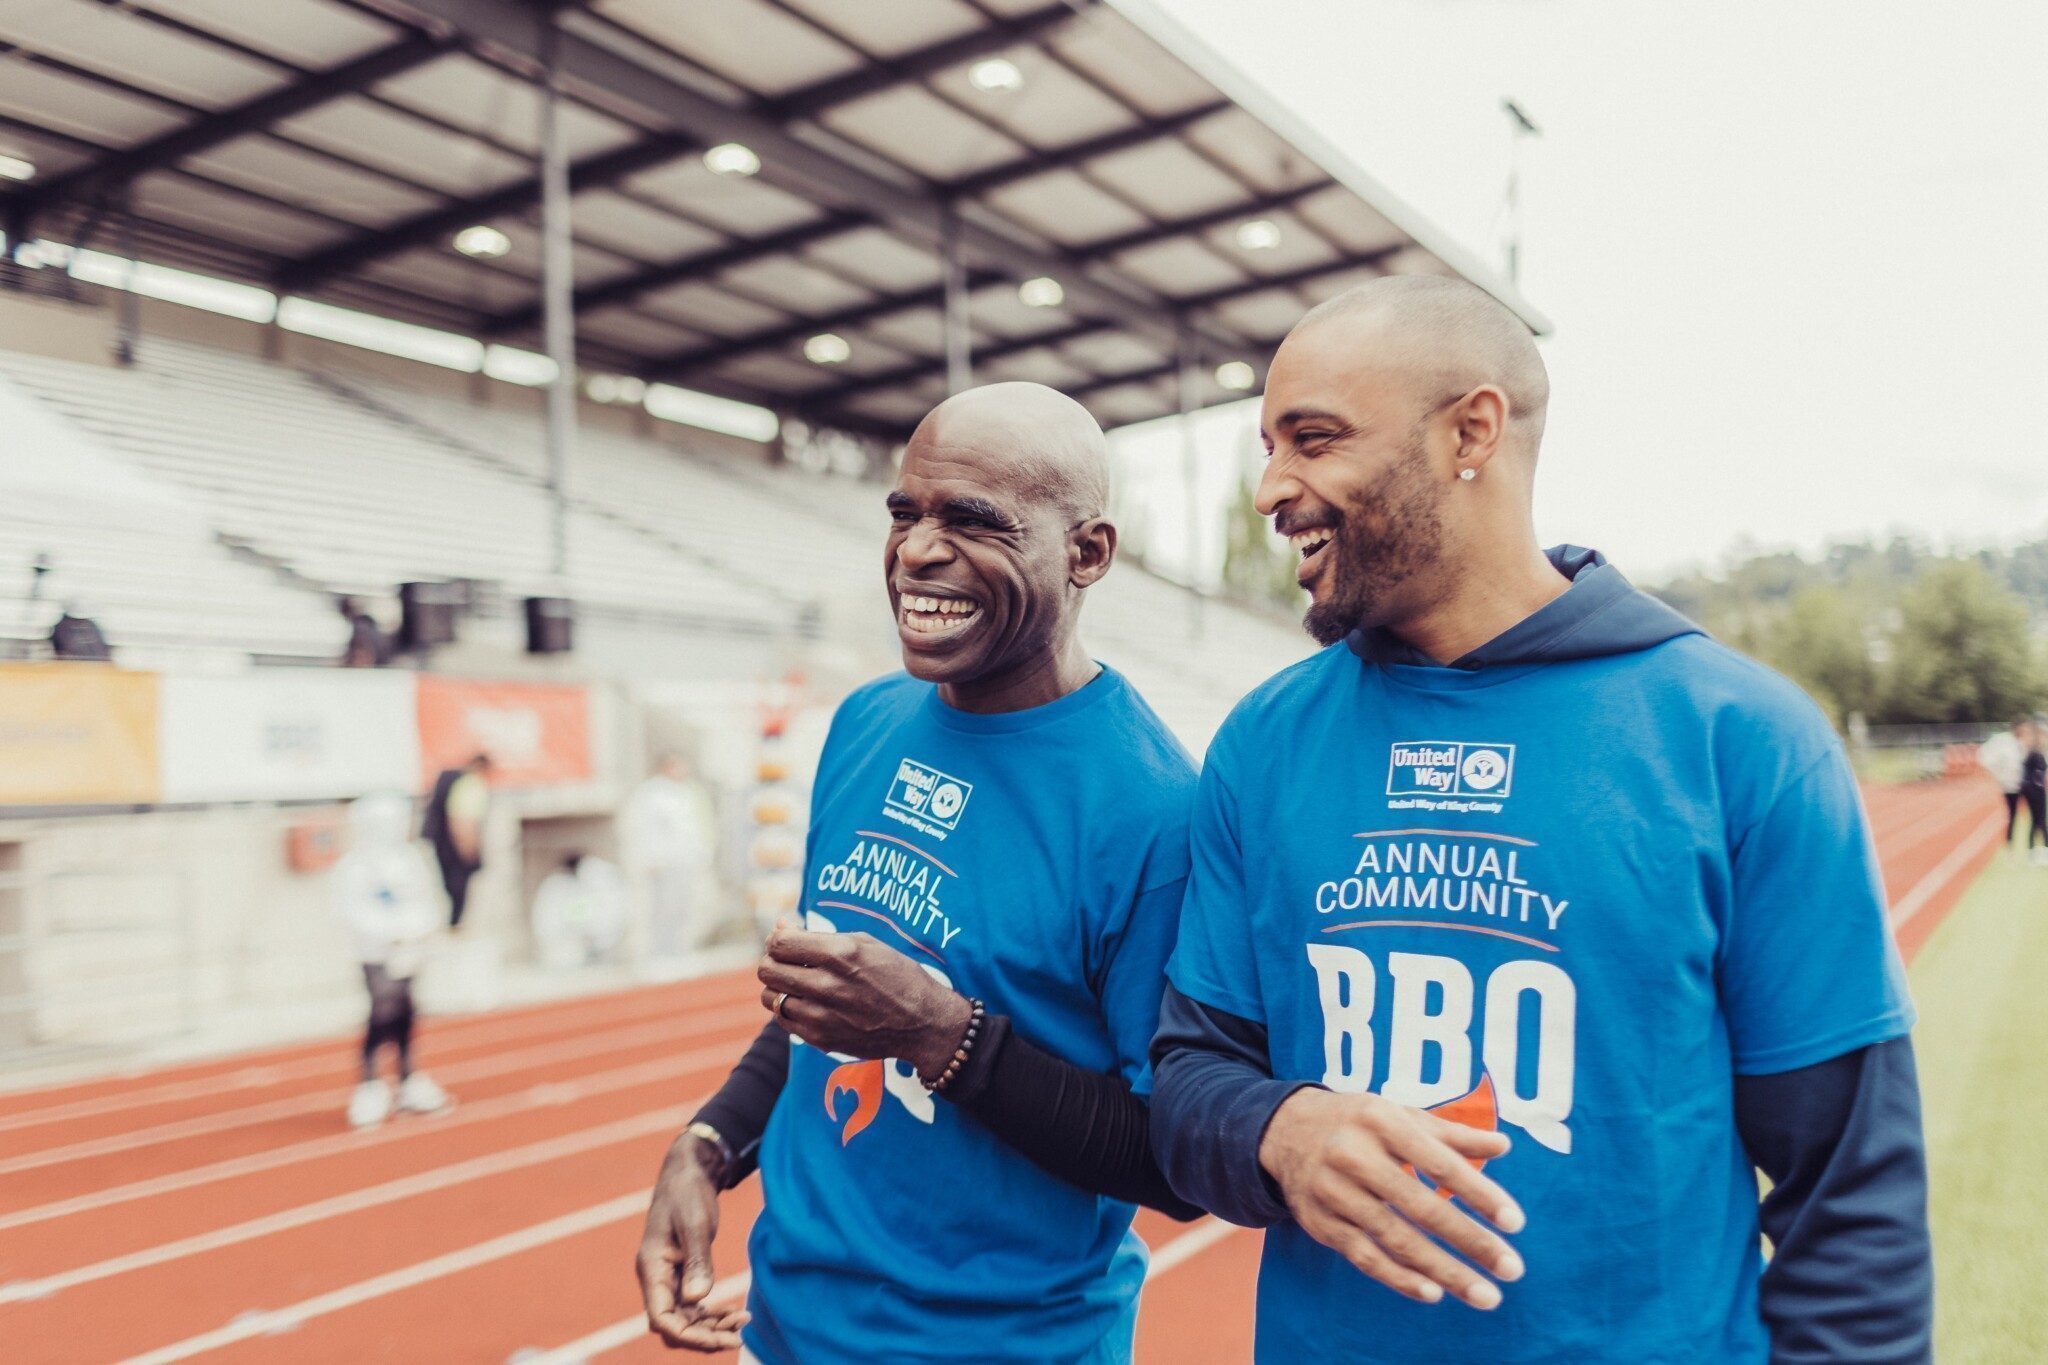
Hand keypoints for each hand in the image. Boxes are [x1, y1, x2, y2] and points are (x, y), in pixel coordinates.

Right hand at [636, 1132, 748, 1350]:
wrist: (689, 1170)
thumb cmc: (688, 1191)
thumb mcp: (695, 1222)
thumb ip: (697, 1260)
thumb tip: (697, 1299)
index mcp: (651, 1267)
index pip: (661, 1318)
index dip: (689, 1335)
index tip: (722, 1337)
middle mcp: (655, 1278)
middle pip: (673, 1326)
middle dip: (703, 1337)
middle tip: (739, 1335)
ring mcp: (666, 1278)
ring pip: (683, 1320)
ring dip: (710, 1328)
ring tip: (742, 1322)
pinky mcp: (680, 1274)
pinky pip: (691, 1307)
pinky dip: (710, 1315)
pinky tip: (733, 1313)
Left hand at [757, 925, 972, 1082]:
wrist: (922, 1023)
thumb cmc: (896, 975)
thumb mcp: (865, 942)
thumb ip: (819, 935)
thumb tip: (780, 927)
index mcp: (841, 954)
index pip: (780, 943)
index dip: (778, 938)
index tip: (786, 938)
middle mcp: (828, 985)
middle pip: (768, 970)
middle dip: (773, 960)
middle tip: (787, 960)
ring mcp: (822, 1016)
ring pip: (770, 997)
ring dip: (778, 986)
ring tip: (797, 982)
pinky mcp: (820, 1038)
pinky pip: (783, 1020)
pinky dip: (788, 1008)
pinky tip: (806, 1002)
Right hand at [1259, 1088, 1525, 1309]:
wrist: (1284, 1131)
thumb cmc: (1358, 1123)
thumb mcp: (1399, 1116)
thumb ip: (1451, 1134)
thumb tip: (1504, 1145)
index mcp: (1381, 1121)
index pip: (1438, 1162)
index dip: (1478, 1193)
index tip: (1515, 1222)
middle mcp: (1353, 1156)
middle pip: (1420, 1206)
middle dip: (1470, 1241)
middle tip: (1513, 1268)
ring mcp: (1334, 1192)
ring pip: (1396, 1239)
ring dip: (1445, 1271)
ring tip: (1485, 1295)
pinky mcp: (1321, 1223)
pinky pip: (1365, 1257)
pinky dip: (1400, 1277)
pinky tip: (1434, 1292)